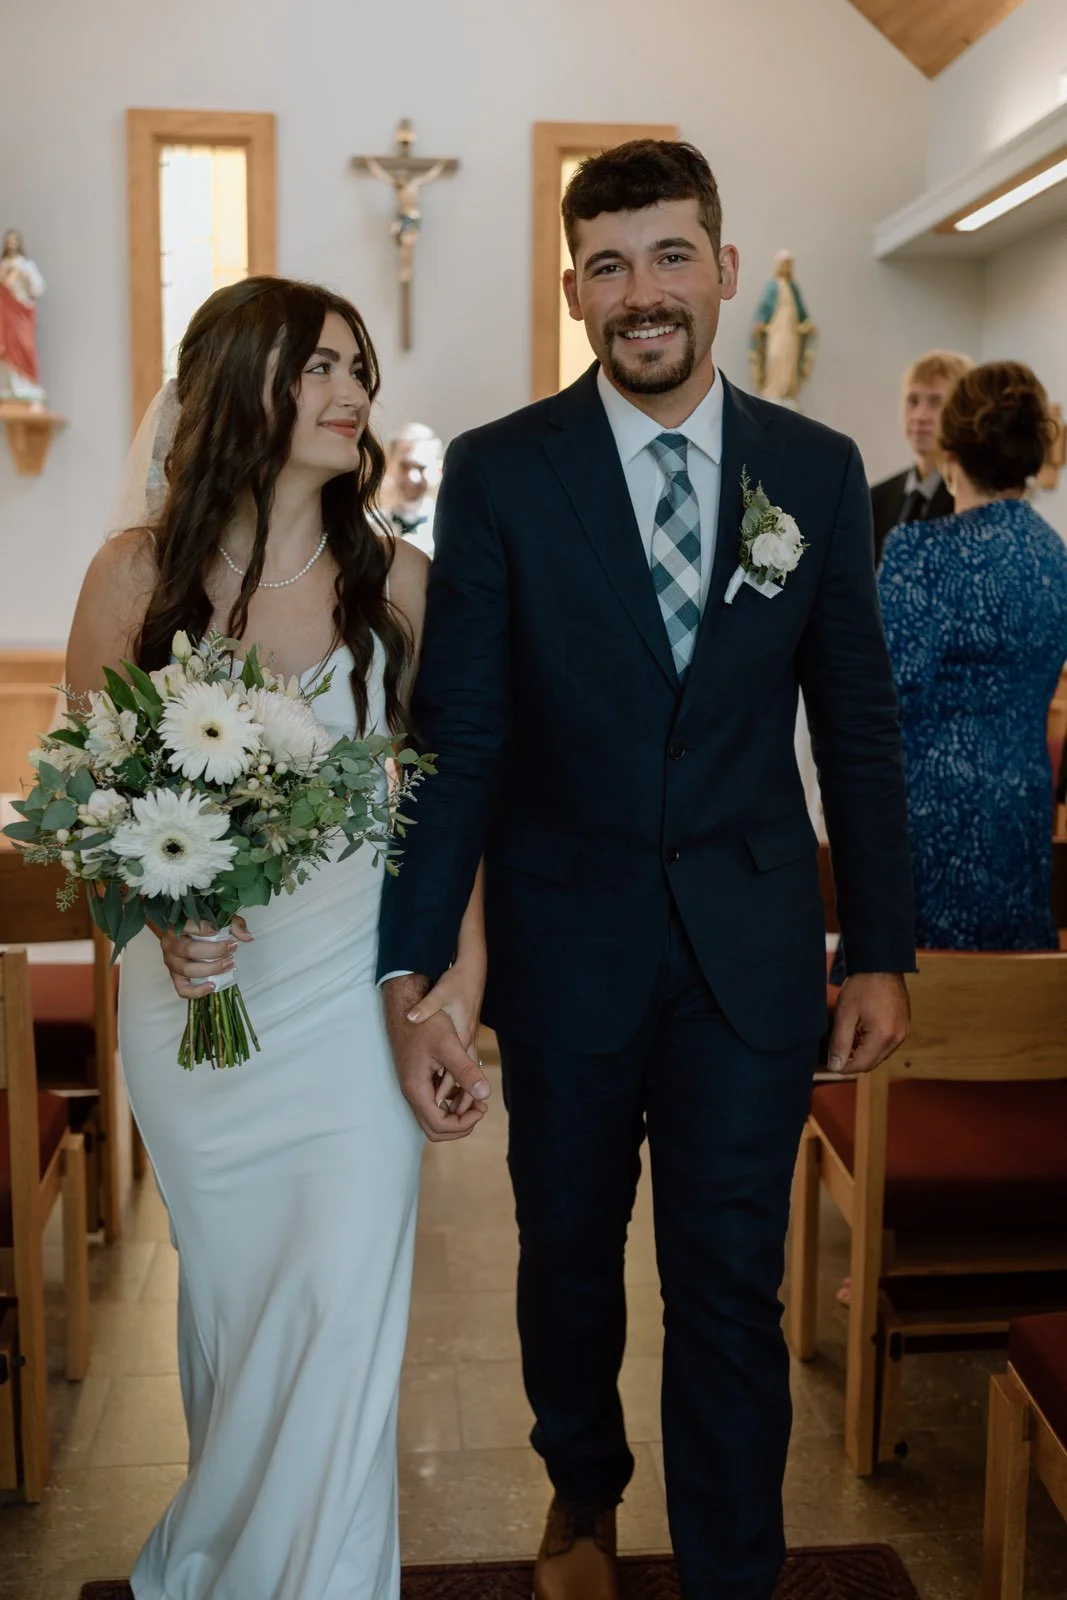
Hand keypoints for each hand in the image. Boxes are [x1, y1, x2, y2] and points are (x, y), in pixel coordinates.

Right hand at [154, 916, 252, 999]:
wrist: (179, 932)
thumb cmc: (199, 924)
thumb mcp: (217, 918)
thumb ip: (233, 924)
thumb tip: (247, 937)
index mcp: (176, 925)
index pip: (188, 926)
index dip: (207, 929)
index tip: (223, 932)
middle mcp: (170, 944)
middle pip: (190, 950)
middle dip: (215, 952)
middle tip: (232, 949)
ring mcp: (170, 961)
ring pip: (187, 970)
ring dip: (211, 969)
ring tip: (228, 964)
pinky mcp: (175, 976)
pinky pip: (182, 988)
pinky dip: (197, 991)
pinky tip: (212, 986)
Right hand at [383, 973, 490, 1141]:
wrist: (406, 1006)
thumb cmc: (425, 1023)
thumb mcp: (449, 1045)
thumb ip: (466, 1071)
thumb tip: (485, 1095)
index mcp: (417, 1089)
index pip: (439, 1125)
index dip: (463, 1123)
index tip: (482, 1107)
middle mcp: (412, 1093)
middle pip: (434, 1128)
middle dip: (460, 1124)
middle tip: (481, 1108)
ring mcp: (414, 1087)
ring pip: (434, 1116)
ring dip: (457, 1114)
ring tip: (479, 1100)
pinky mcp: (419, 1079)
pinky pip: (434, 1102)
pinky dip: (451, 1102)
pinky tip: (467, 1087)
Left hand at [827, 971, 909, 1075]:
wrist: (882, 965)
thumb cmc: (863, 986)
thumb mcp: (845, 1014)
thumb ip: (840, 1043)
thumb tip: (835, 1066)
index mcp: (884, 1035)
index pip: (863, 1064)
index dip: (844, 1067)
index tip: (831, 1063)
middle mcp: (897, 1037)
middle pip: (873, 1062)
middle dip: (853, 1061)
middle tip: (836, 1051)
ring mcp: (903, 1032)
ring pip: (880, 1054)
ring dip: (863, 1053)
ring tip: (847, 1039)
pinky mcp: (903, 1026)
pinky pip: (887, 1044)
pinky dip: (872, 1044)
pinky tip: (860, 1032)